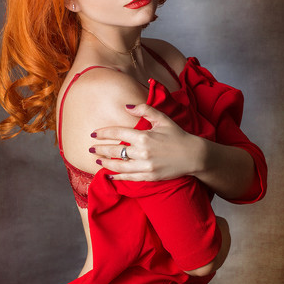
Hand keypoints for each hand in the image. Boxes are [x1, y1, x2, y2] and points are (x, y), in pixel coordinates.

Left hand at [89, 103, 204, 180]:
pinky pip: (129, 177)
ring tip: (97, 160)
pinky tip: (109, 175)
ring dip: (105, 163)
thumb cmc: (178, 136)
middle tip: (90, 148)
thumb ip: (145, 110)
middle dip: (100, 149)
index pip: (117, 133)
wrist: (193, 156)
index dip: (103, 133)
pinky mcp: (149, 176)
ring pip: (119, 165)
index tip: (94, 134)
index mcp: (144, 136)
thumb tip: (127, 106)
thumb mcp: (163, 119)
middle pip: (114, 150)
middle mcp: (142, 152)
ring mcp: (145, 166)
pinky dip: (117, 176)